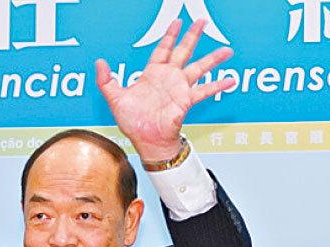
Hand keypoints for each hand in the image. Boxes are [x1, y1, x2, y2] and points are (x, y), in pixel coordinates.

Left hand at [95, 20, 235, 163]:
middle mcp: (169, 78)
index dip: (170, 35)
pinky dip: (218, 85)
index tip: (178, 22)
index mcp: (153, 74)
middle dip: (193, 36)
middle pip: (184, 51)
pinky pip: (204, 90)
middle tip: (203, 22)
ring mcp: (180, 88)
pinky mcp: (186, 100)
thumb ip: (106, 80)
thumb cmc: (133, 122)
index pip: (163, 49)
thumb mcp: (114, 98)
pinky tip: (230, 80)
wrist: (146, 141)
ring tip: (227, 51)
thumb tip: (99, 63)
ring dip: (213, 59)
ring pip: (199, 67)